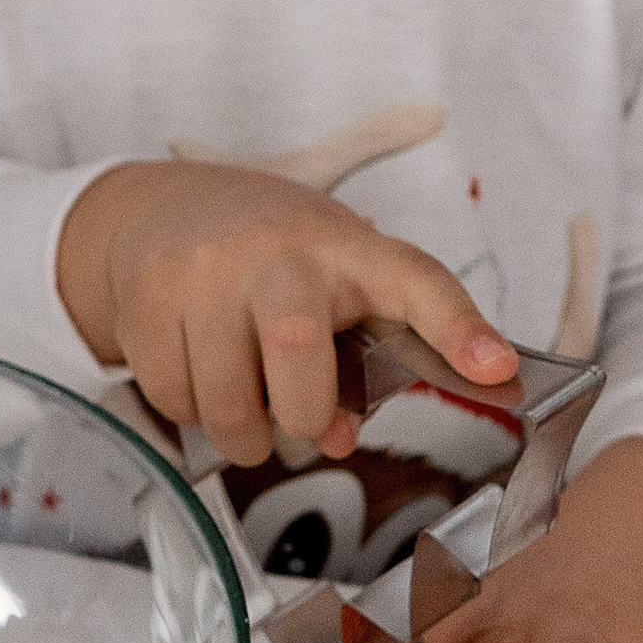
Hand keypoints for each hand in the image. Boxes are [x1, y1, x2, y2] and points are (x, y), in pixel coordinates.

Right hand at [53, 158, 517, 468]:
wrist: (163, 209)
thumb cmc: (275, 259)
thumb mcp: (338, 276)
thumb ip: (376, 349)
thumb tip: (365, 433)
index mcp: (345, 246)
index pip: (415, 280)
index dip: (458, 326)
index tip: (498, 368)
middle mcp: (276, 250)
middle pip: (300, 367)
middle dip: (305, 419)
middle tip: (304, 415)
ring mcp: (203, 269)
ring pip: (228, 407)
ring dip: (245, 432)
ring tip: (249, 394)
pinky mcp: (145, 296)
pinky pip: (174, 402)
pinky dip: (191, 411)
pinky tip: (199, 369)